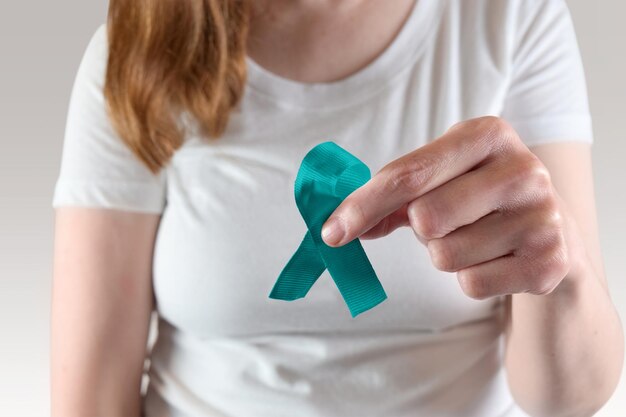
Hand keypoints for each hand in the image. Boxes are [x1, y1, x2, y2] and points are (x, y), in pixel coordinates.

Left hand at [321, 116, 586, 298]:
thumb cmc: (477, 198)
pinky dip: (471, 278)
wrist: (550, 229)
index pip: (408, 174)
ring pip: (445, 256)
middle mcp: (522, 168)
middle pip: (426, 217)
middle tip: (445, 222)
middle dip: (423, 230)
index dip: (362, 206)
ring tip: (476, 238)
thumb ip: (389, 198)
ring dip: (447, 255)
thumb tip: (337, 228)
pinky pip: (471, 283)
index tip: (332, 232)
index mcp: (487, 134)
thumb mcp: (439, 181)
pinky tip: (496, 258)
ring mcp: (542, 215)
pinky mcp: (550, 260)